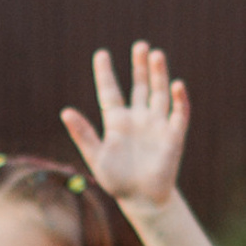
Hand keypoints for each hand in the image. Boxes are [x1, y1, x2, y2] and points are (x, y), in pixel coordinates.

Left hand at [61, 42, 186, 217]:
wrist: (142, 199)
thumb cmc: (117, 180)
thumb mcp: (96, 156)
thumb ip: (83, 134)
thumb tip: (65, 111)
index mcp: (116, 122)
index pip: (110, 91)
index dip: (105, 73)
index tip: (101, 54)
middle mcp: (138, 118)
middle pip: (139, 86)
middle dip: (140, 66)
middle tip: (140, 46)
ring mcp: (157, 125)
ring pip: (159, 93)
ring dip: (158, 74)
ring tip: (155, 54)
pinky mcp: (174, 135)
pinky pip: (179, 113)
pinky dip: (179, 99)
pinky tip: (176, 85)